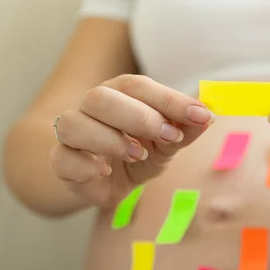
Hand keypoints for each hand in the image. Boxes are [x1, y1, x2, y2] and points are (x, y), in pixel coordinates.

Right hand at [49, 74, 212, 206]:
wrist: (107, 183)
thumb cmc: (138, 154)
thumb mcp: (167, 144)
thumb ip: (183, 130)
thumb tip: (207, 117)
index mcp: (120, 94)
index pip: (139, 86)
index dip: (170, 100)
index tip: (201, 116)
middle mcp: (91, 108)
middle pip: (101, 97)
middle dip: (139, 117)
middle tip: (169, 137)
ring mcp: (72, 134)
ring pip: (74, 124)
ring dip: (111, 140)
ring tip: (138, 155)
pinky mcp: (62, 162)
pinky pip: (62, 158)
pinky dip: (85, 165)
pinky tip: (105, 172)